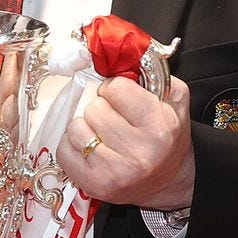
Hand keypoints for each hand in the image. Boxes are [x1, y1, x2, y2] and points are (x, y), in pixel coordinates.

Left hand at [57, 74, 194, 210]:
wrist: (168, 182)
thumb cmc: (167, 138)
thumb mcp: (173, 100)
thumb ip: (153, 73)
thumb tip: (122, 52)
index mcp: (159, 127)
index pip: (115, 88)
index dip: (114, 89)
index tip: (120, 98)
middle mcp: (139, 152)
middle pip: (93, 108)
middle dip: (100, 108)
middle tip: (113, 119)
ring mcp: (115, 172)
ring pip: (76, 128)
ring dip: (85, 126)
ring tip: (102, 134)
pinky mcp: (95, 185)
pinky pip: (64, 150)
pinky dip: (72, 145)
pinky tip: (90, 149)